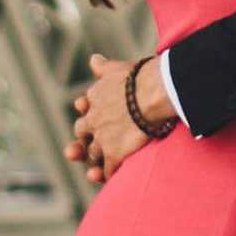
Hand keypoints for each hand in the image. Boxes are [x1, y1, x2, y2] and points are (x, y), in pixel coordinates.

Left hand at [66, 54, 151, 185]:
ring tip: (97, 168)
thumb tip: (93, 60)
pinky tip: (115, 175)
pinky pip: (109, 170)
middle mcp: (94, 119)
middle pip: (82, 132)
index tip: (89, 112)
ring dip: (95, 160)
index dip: (87, 113)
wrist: (153, 93)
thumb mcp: (116, 69)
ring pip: (93, 154)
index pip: (85, 109)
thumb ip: (103, 68)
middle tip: (83, 146)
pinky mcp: (114, 154)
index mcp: (95, 98)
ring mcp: (103, 139)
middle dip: (82, 139)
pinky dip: (109, 174)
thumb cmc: (139, 78)